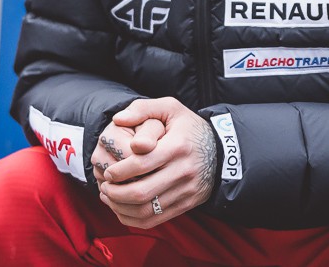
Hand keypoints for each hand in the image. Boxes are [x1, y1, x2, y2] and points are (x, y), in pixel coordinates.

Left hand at [97, 97, 217, 228]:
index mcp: (177, 146)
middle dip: (115, 193)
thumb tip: (117, 119)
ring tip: (109, 197)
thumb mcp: (171, 108)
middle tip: (105, 186)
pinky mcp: (186, 204)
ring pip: (146, 210)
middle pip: (142, 192)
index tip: (108, 171)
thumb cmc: (190, 128)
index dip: (119, 171)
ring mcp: (186, 191)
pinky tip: (122, 209)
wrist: (223, 151)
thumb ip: (142, 108)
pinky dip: (133, 219)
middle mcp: (183, 171)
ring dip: (121, 207)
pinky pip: (154, 220)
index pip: (141, 164)